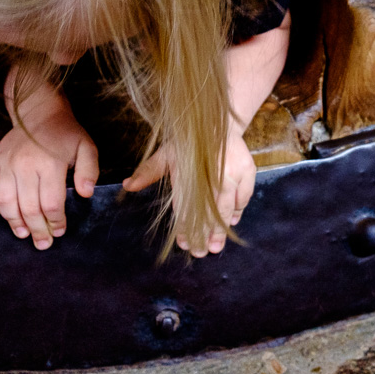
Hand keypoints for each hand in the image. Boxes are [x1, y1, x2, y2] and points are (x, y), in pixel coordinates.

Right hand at [0, 101, 98, 250]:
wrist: (39, 112)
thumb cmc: (66, 134)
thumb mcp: (86, 148)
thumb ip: (89, 170)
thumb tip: (85, 193)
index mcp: (50, 164)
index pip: (51, 203)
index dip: (56, 222)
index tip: (59, 231)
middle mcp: (25, 165)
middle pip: (29, 208)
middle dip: (37, 230)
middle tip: (43, 243)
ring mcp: (6, 164)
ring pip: (5, 202)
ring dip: (13, 222)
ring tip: (23, 233)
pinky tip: (1, 213)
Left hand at [123, 127, 256, 257]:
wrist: (219, 120)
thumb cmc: (190, 142)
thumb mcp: (167, 154)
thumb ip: (148, 171)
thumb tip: (127, 186)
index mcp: (188, 169)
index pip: (185, 205)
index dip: (184, 227)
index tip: (183, 243)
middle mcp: (211, 173)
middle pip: (208, 211)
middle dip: (205, 235)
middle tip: (201, 253)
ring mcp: (231, 172)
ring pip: (227, 207)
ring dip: (221, 229)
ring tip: (216, 246)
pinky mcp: (248, 170)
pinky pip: (244, 197)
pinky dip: (238, 211)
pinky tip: (232, 223)